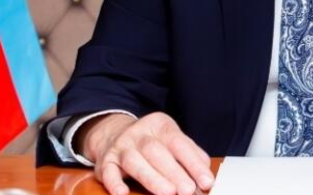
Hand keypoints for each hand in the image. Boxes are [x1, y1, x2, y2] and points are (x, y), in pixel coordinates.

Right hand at [79, 111, 213, 194]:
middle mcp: (139, 133)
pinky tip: (123, 193)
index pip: (179, 143)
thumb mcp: (171, 139)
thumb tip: (206, 174)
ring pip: (134, 161)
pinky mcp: (105, 161)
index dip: (193, 163)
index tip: (206, 181)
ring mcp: (121, 146)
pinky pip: (108, 171)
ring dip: (152, 178)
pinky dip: (114, 183)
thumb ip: (190, 154)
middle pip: (157, 152)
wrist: (113, 132)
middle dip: (174, 173)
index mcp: (160, 125)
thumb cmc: (151, 141)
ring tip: (168, 194)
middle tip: (188, 190)